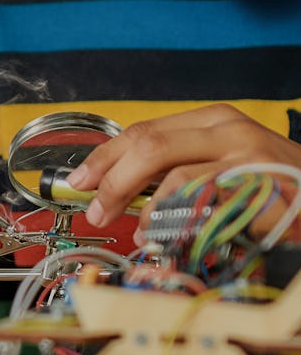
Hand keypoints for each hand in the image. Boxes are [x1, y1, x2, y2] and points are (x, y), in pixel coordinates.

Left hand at [64, 104, 300, 235]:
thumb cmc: (274, 185)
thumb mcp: (225, 163)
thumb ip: (180, 168)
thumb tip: (124, 189)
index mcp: (212, 120)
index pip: (144, 131)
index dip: (106, 156)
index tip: (80, 179)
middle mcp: (226, 129)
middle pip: (148, 145)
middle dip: (111, 179)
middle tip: (95, 209)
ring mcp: (241, 155)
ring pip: (169, 171)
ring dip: (138, 205)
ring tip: (133, 230)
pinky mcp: (253, 186)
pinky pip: (199, 199)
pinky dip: (172, 219)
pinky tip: (164, 234)